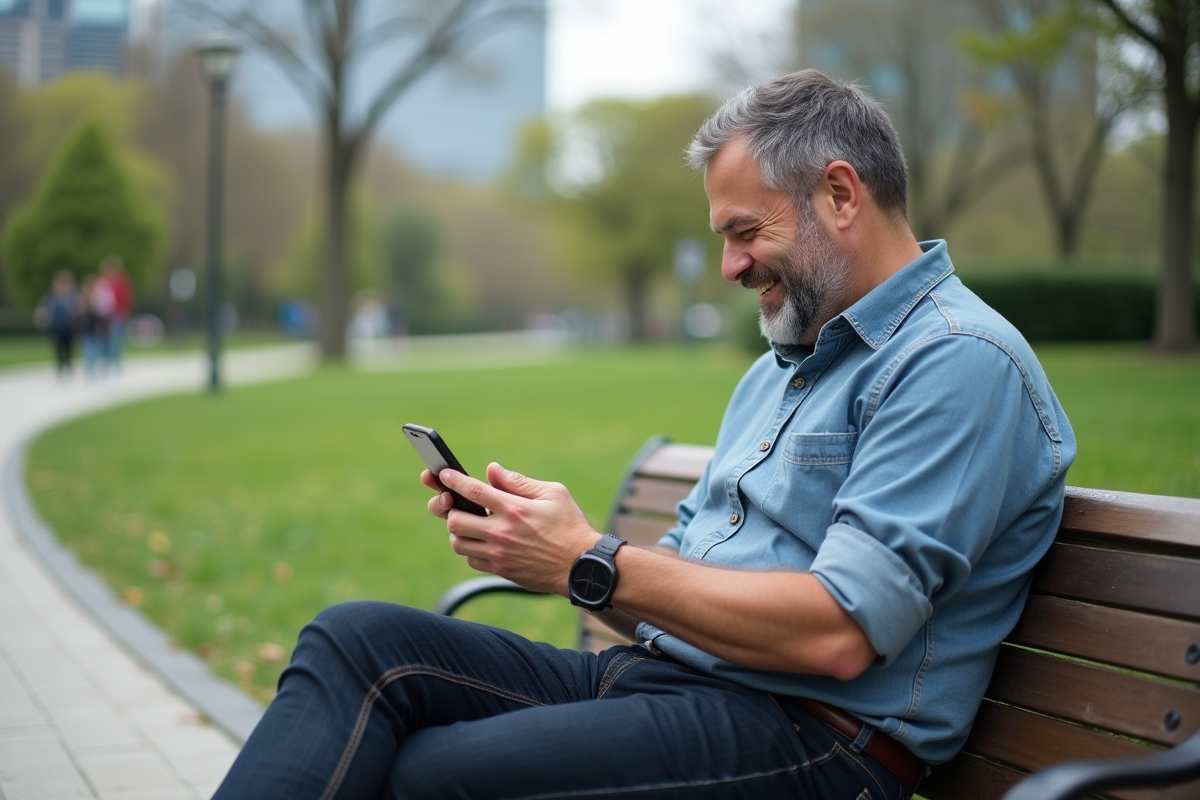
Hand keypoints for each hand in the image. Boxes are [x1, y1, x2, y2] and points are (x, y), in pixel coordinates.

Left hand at [428, 463, 599, 594]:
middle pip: (455, 520)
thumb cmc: (570, 526)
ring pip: (458, 543)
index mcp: (514, 508)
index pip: (473, 490)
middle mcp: (502, 532)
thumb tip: (492, 471)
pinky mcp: (501, 570)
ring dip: (459, 531)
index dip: (453, 480)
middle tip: (457, 504)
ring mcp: (499, 554)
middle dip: (451, 509)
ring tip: (470, 524)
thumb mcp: (553, 494)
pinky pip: (471, 560)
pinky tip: (484, 542)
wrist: (580, 566)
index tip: (443, 474)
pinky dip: (471, 550)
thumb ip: (519, 482)